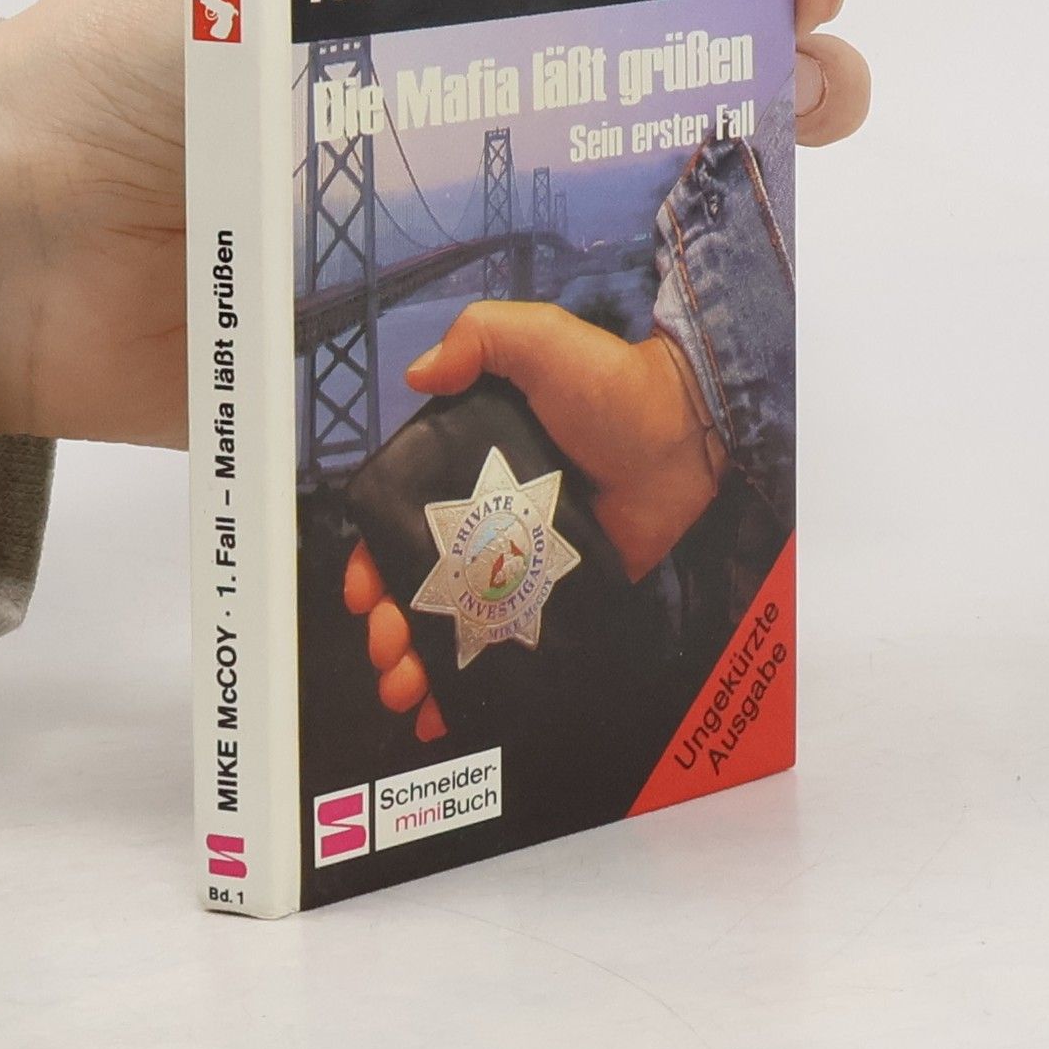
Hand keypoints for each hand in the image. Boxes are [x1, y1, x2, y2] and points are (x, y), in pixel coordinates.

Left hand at [0, 0, 869, 443]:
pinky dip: (616, 338)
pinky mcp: (414, 343)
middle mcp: (453, 97)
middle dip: (747, 75)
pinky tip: (682, 336)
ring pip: (606, 204)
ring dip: (703, 190)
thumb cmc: (159, 49)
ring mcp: (438, 224)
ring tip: (776, 194)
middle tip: (819, 91)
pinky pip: (532, 341)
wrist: (10, 241)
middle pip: (635, 80)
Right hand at [344, 303, 728, 739]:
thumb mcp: (536, 337)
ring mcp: (525, 562)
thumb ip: (478, 336)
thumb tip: (418, 373)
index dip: (375, 558)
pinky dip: (482, 680)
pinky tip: (452, 712)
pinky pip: (518, 642)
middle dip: (392, 625)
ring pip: (460, 622)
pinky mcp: (565, 594)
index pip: (402, 521)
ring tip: (406, 690)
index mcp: (467, 464)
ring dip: (424, 662)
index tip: (364, 591)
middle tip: (386, 650)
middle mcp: (489, 518)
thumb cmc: (611, 382)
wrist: (685, 431)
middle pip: (423, 584)